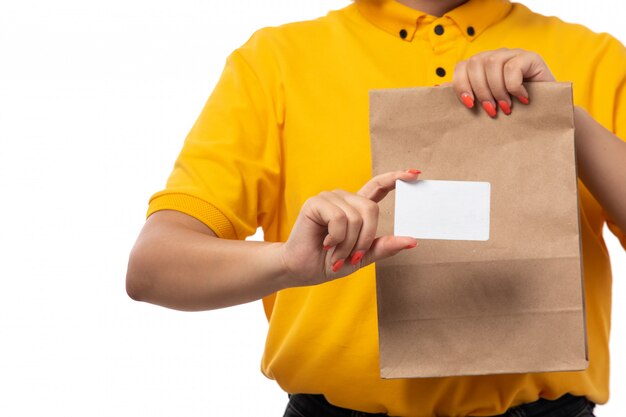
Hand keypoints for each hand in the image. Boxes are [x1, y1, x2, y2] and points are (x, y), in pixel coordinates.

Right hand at [278, 170, 420, 286]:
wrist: (301, 270)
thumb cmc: (328, 262)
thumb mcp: (363, 258)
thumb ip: (384, 247)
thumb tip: (412, 241)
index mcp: (356, 208)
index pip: (378, 186)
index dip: (396, 178)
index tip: (415, 173)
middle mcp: (343, 199)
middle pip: (371, 209)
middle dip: (365, 238)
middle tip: (353, 256)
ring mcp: (329, 198)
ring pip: (356, 217)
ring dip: (348, 243)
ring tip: (335, 252)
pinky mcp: (316, 203)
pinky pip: (339, 218)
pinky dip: (336, 237)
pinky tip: (325, 242)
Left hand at [451, 48, 554, 116]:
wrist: (545, 115)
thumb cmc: (511, 111)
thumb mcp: (485, 104)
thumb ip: (465, 95)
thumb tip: (435, 89)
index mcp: (479, 66)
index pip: (462, 67)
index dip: (461, 85)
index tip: (469, 105)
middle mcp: (494, 56)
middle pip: (476, 64)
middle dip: (480, 91)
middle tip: (490, 111)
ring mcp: (512, 54)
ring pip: (493, 64)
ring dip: (496, 90)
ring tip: (505, 108)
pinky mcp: (530, 57)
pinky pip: (513, 67)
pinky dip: (513, 86)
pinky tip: (521, 98)